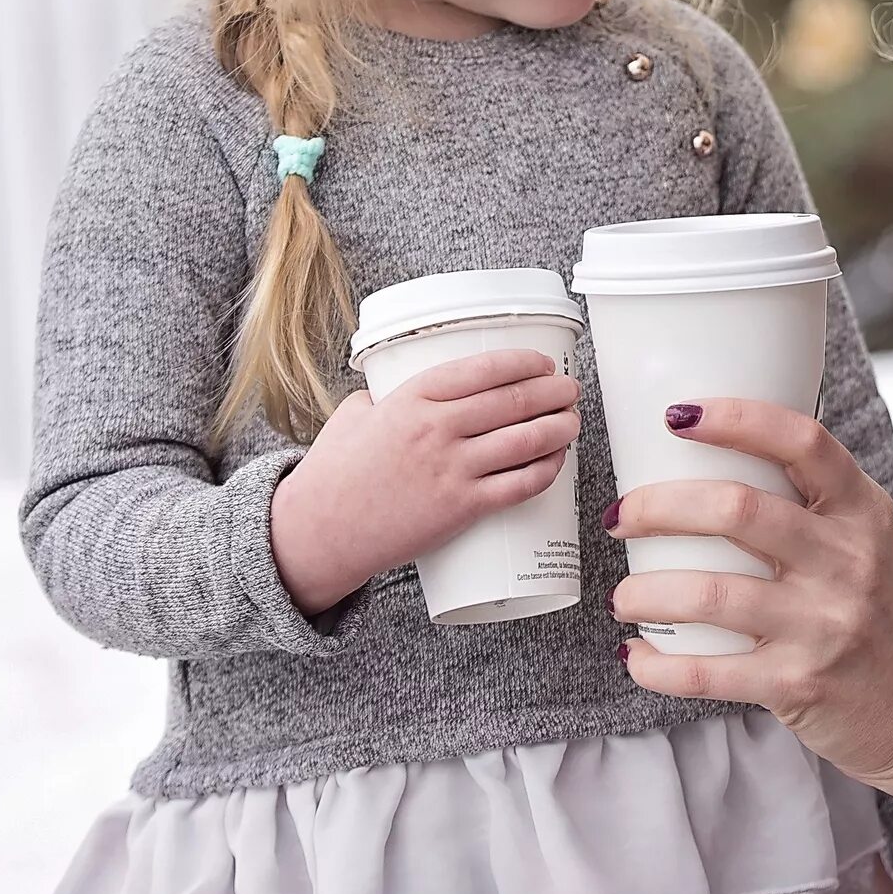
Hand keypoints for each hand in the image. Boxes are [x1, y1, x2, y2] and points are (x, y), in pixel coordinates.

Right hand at [269, 347, 580, 614]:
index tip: (543, 363)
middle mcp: (437, 428)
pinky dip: (547, 470)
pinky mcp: (461, 508)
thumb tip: (404, 390)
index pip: (484, 369)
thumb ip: (384, 397)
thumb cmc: (334, 473)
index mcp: (412, 398)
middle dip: (552, 391)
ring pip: (525, 441)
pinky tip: (557, 462)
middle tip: (570, 390)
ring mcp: (451, 469)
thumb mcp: (354, 415)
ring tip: (572, 421)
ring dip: (560, 427)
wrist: (320, 531)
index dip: (524, 363)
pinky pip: (519, 486)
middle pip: (514, 401)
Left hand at [608, 397, 892, 788]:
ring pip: (709, 594)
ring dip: (644, 593)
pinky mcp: (799, 685)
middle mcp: (848, 562)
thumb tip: (712, 457)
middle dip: (658, 507)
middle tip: (623, 518)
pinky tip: (637, 656)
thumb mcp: (868, 542)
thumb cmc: (879, 614)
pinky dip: (657, 665)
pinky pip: (706, 673)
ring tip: (623, 597)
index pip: (803, 442)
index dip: (736, 418)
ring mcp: (824, 626)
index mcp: (862, 512)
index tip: (676, 415)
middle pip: (737, 510)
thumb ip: (811, 503)